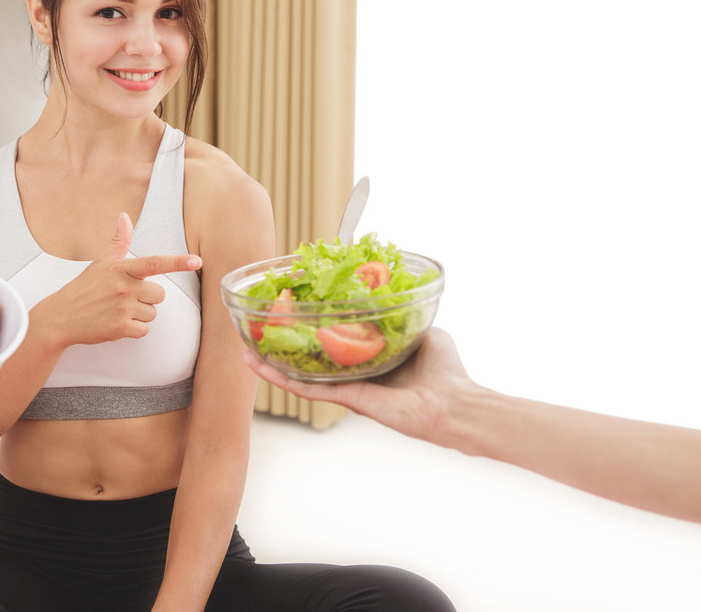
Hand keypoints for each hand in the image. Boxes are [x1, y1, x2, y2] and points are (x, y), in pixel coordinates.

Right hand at [33, 212, 201, 350]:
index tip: (197, 261)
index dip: (178, 262)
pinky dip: (133, 330)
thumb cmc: (83, 289)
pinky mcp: (120, 328)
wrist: (60, 317)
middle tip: (125, 299)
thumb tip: (125, 216)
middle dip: (148, 299)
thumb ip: (118, 242)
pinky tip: (116, 324)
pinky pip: (144, 330)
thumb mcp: (100, 263)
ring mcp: (122, 308)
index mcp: (120, 268)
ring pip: (152, 314)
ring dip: (139, 316)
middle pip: (159, 295)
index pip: (154, 263)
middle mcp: (123, 287)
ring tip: (117, 311)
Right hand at [242, 327, 474, 444]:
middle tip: (261, 334)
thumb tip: (398, 296)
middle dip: (284, 350)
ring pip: (301, 377)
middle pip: (310, 362)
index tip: (294, 314)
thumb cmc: (447, 373)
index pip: (334, 344)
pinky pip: (310, 389)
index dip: (312, 331)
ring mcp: (349, 388)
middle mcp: (355, 376)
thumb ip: (407, 316)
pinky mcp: (349, 399)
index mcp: (371, 361)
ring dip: (272, 366)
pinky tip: (262, 368)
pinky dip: (283, 380)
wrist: (455, 403)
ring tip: (246, 352)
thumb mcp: (424, 332)